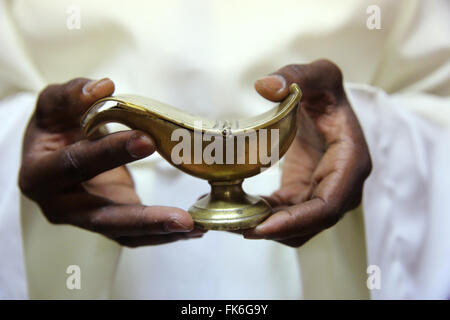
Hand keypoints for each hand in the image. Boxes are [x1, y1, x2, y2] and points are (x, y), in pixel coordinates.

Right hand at [19, 78, 204, 246]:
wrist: (54, 152)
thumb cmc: (55, 127)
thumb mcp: (54, 105)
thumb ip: (72, 94)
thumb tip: (104, 87)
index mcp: (39, 174)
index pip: (75, 165)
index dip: (110, 153)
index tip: (147, 139)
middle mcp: (60, 206)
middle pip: (103, 217)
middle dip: (144, 218)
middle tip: (183, 217)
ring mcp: (85, 218)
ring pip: (123, 234)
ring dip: (160, 233)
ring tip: (196, 228)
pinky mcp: (108, 222)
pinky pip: (135, 235)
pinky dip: (163, 234)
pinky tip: (194, 228)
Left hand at [244, 59, 371, 246]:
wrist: (327, 106)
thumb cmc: (327, 93)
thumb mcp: (320, 75)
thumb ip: (297, 76)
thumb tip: (265, 86)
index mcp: (350, 162)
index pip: (329, 205)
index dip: (298, 220)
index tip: (263, 227)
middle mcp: (342, 185)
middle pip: (312, 222)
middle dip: (276, 230)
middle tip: (236, 227)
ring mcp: (324, 192)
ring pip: (299, 226)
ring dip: (268, 228)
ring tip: (231, 220)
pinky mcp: (306, 193)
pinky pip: (287, 214)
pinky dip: (266, 217)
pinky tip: (240, 209)